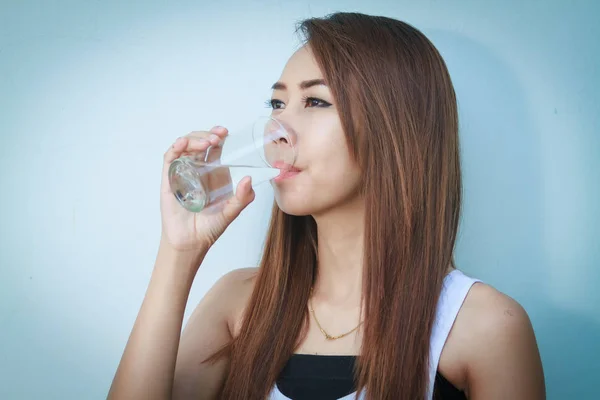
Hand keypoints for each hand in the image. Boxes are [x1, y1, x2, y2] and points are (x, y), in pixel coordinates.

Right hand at [160, 126, 254, 252]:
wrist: (191, 242)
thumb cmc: (210, 227)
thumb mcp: (232, 211)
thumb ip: (243, 198)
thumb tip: (249, 179)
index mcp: (213, 174)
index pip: (214, 148)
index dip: (218, 137)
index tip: (225, 132)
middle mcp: (197, 170)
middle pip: (199, 142)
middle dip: (207, 134)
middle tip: (217, 136)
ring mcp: (182, 173)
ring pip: (185, 147)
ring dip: (194, 139)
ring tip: (206, 142)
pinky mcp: (169, 180)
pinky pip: (170, 159)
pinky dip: (175, 148)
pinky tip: (183, 144)